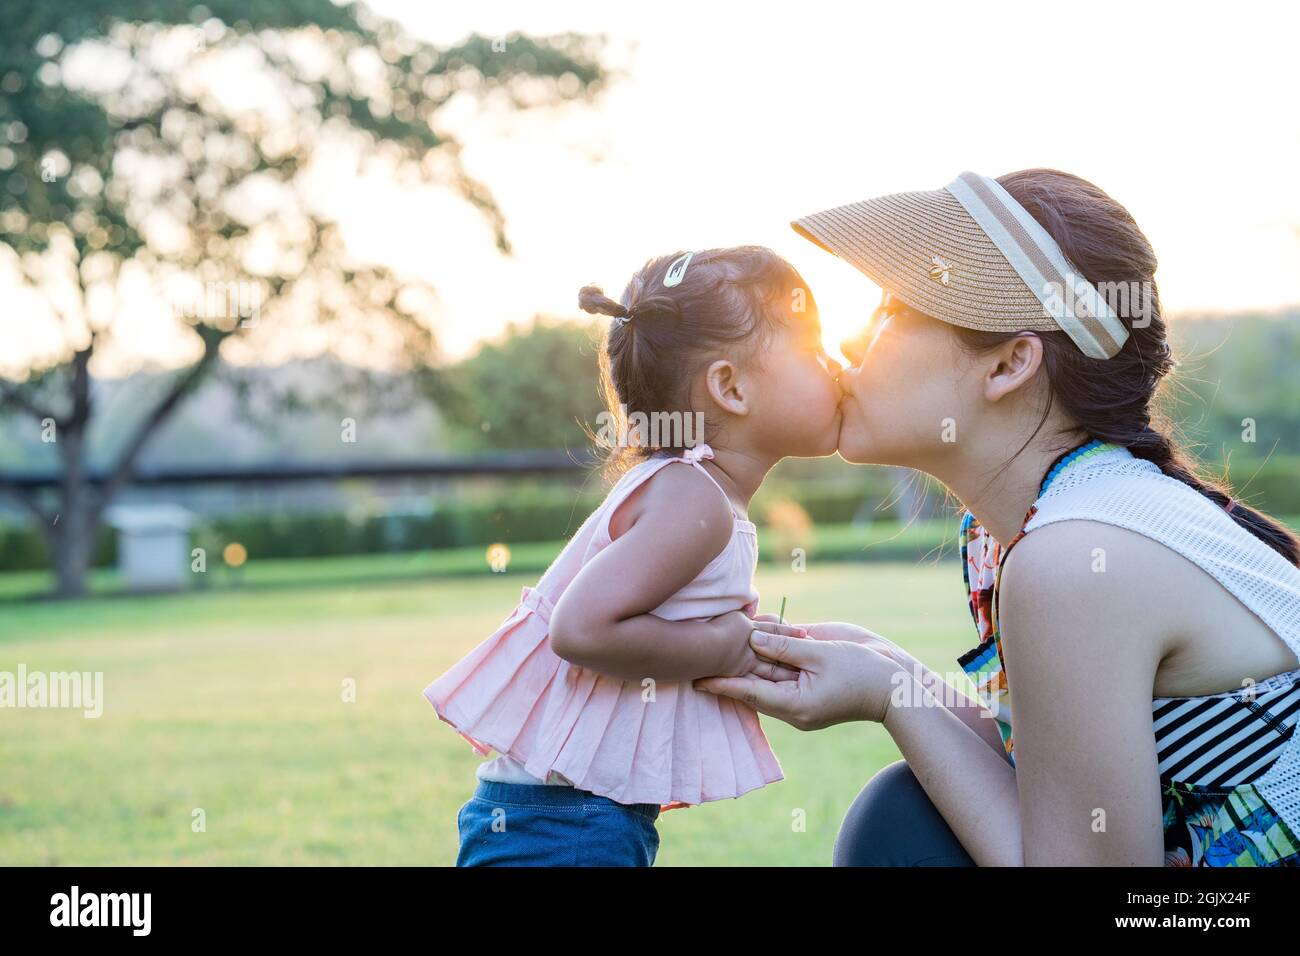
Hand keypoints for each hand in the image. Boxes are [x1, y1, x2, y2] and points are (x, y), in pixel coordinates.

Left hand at [694, 620, 906, 729]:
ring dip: (746, 657)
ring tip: (713, 644)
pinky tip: (749, 635)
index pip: (749, 692)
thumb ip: (785, 646)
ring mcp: (801, 692)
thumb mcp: (822, 654)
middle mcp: (793, 702)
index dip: (721, 683)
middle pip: (753, 684)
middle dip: (727, 669)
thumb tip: (752, 638)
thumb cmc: (864, 672)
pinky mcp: (809, 680)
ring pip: (766, 673)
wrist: (897, 684)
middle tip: (694, 658)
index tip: (696, 679)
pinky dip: (767, 651)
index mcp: (795, 705)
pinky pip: (781, 667)